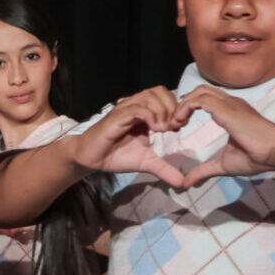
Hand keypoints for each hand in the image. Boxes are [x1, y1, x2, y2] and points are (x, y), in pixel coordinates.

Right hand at [68, 87, 189, 184]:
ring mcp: (125, 109)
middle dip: (172, 108)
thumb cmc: (116, 156)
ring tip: (163, 129)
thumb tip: (183, 183)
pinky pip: (138, 109)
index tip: (179, 126)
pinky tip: (154, 130)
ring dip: (162, 111)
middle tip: (173, 127)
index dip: (176, 108)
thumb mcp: (146, 162)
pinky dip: (150, 116)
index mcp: (144, 112)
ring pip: (150, 96)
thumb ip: (165, 169)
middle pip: (160, 91)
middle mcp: (135, 106)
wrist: (92, 159)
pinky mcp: (117, 117)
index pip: (166, 96)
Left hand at [175, 85, 274, 184]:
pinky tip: (180, 122)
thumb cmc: (256, 157)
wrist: (274, 151)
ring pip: (198, 91)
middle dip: (182, 104)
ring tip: (175, 124)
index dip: (188, 109)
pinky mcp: (225, 108)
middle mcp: (229, 103)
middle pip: (200, 90)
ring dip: (182, 105)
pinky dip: (185, 108)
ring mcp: (228, 103)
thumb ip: (204, 171)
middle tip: (174, 124)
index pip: (206, 99)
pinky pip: (199, 100)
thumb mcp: (223, 165)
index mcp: (230, 112)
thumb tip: (187, 183)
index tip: (179, 127)